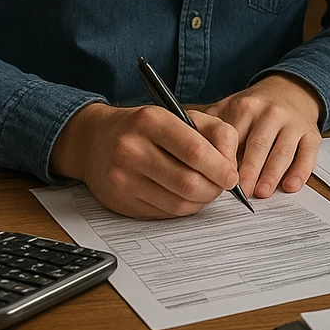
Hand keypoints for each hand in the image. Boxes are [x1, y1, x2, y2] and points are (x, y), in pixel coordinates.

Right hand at [50, 101, 240, 218]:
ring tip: (207, 190)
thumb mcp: (184, 116)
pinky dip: (183, 209)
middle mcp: (132, 149)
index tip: (233, 176)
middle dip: (214, 188)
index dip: (221, 168)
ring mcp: (122, 178)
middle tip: (223, 186)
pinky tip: (187, 197)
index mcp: (152, 121)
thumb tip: (232, 166)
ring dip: (201, 201)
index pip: (195, 151)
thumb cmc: (149, 127)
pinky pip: (163, 213)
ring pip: (177, 203)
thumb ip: (217, 133)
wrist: (96, 140)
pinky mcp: (119, 201)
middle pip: (188, 182)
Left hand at [205, 74, 322, 198]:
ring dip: (272, 173)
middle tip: (242, 192)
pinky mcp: (312, 133)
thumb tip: (181, 148)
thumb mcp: (229, 108)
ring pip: (283, 150)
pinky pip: (308, 154)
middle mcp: (272, 113)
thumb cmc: (255, 109)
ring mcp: (294, 123)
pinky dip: (300, 171)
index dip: (226, 160)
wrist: (291, 91)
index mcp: (247, 107)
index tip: (218, 179)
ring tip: (262, 192)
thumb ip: (207, 126)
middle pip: (259, 145)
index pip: (234, 137)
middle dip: (250, 170)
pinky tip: (290, 186)